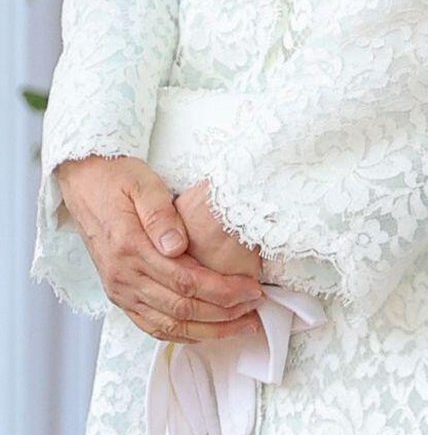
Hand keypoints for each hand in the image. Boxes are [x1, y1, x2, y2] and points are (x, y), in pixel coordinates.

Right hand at [56, 156, 262, 342]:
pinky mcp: (120, 295)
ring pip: (167, 325)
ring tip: (240, 326)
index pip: (186, 281)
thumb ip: (160, 214)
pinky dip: (180, 335)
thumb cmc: (117, 180)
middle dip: (223, 314)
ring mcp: (120, 290)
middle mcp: (124, 276)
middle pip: (180, 309)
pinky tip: (205, 332)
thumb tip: (177, 245)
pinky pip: (151, 326)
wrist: (84, 186)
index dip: (222, 290)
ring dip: (207, 331)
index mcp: (131, 248)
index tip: (251, 289)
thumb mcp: (142, 183)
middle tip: (255, 310)